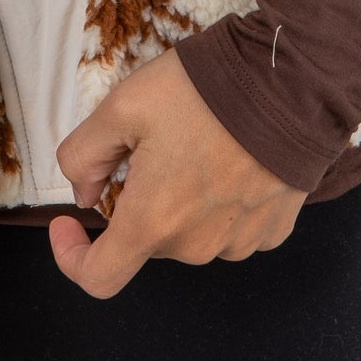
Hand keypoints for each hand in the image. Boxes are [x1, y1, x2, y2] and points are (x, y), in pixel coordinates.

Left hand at [49, 47, 304, 297]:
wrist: (291, 83)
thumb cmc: (202, 92)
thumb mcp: (122, 106)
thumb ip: (84, 154)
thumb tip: (83, 192)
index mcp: (152, 221)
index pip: (100, 277)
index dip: (73, 257)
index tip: (69, 222)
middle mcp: (195, 246)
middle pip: (146, 240)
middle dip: (136, 202)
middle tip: (150, 145)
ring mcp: (239, 242)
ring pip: (189, 234)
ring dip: (180, 203)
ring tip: (196, 143)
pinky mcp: (273, 230)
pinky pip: (230, 229)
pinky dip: (219, 204)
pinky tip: (229, 158)